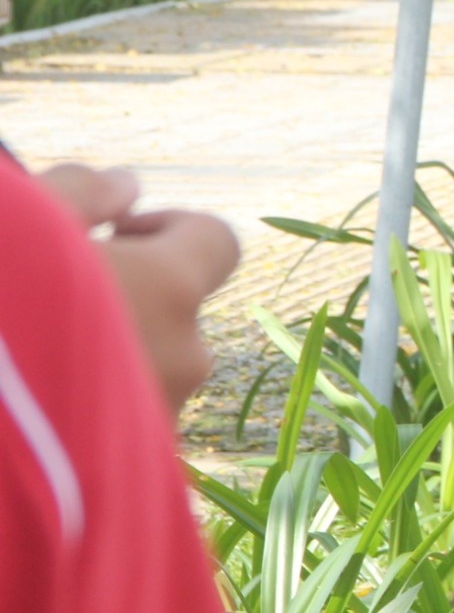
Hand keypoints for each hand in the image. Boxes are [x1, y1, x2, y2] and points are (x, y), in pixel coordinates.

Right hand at [39, 164, 238, 415]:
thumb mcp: (20, 224)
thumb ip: (81, 193)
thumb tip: (127, 186)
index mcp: (169, 290)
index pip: (217, 242)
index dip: (168, 228)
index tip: (108, 234)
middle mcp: (179, 360)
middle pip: (174, 313)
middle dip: (123, 301)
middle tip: (46, 300)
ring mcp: (150, 428)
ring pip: (141, 374)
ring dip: (99, 360)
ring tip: (22, 364)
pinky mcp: (110, 483)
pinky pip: (110, 433)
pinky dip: (78, 416)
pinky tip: (21, 412)